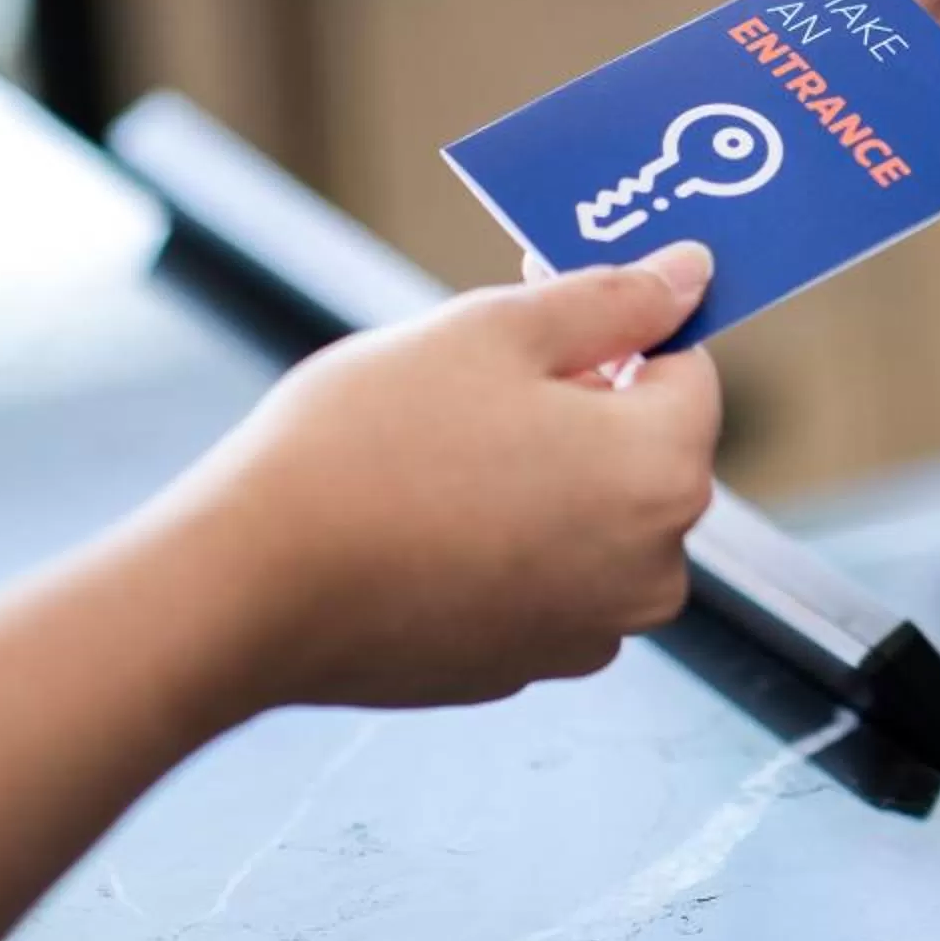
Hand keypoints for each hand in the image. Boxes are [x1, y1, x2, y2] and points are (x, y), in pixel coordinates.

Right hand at [168, 244, 723, 711]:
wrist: (246, 590)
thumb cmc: (368, 446)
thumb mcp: (495, 331)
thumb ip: (614, 299)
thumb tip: (693, 273)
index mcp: (665, 474)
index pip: (687, 369)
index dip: (615, 327)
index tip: (536, 313)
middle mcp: (652, 567)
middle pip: (644, 447)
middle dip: (578, 402)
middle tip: (472, 380)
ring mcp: (588, 630)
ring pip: (591, 514)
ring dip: (540, 473)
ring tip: (436, 452)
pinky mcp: (520, 667)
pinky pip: (539, 576)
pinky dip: (502, 541)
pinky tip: (422, 521)